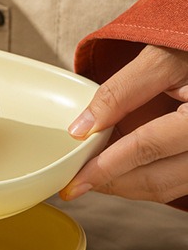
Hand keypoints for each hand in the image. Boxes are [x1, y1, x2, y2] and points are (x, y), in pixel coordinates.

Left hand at [61, 44, 187, 203]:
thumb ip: (121, 91)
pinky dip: (143, 181)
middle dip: (111, 184)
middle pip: (156, 180)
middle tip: (77, 182)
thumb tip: (82, 128)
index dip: (105, 167)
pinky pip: (174, 184)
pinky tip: (120, 171)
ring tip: (93, 176)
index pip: (145, 147)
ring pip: (165, 189)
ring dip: (125, 186)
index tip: (74, 181)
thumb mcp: (161, 60)